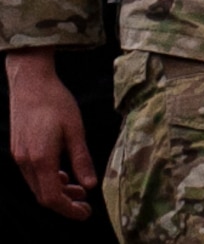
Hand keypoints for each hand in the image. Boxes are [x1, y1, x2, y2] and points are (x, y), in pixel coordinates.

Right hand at [6, 50, 95, 219]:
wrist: (30, 84)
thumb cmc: (56, 103)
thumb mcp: (76, 131)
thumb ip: (82, 160)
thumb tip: (90, 185)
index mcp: (40, 159)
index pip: (52, 197)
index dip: (69, 210)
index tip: (86, 214)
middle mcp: (25, 162)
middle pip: (43, 195)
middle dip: (65, 203)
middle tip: (85, 204)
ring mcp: (19, 157)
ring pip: (37, 186)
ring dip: (58, 191)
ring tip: (79, 189)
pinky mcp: (18, 150)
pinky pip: (32, 174)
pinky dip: (49, 179)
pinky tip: (64, 174)